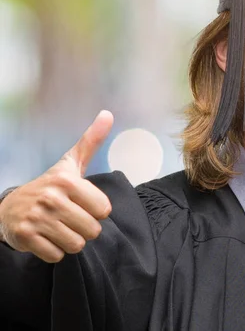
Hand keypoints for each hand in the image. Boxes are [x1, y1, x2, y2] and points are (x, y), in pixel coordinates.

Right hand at [0, 111, 113, 262]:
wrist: (10, 208)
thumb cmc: (50, 186)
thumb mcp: (70, 163)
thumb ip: (91, 141)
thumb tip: (108, 114)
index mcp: (67, 180)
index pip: (104, 210)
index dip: (96, 211)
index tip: (82, 204)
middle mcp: (51, 198)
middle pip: (93, 230)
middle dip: (85, 229)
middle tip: (70, 219)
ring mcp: (36, 218)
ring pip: (77, 245)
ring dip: (71, 241)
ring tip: (59, 228)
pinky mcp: (25, 237)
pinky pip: (57, 256)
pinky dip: (55, 252)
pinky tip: (46, 238)